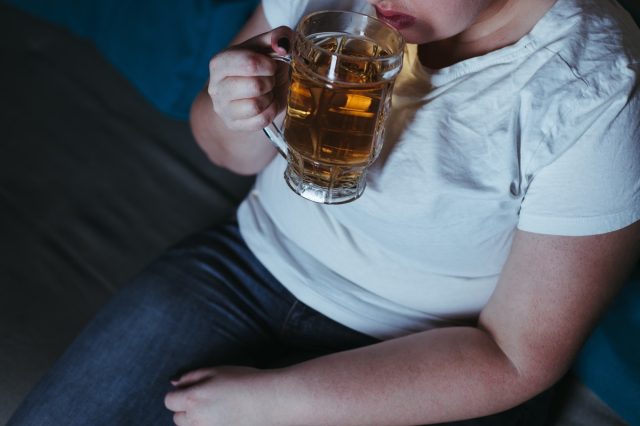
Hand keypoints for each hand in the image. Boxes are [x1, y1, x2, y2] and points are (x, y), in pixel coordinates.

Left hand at [164, 366, 280, 425]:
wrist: (268, 399)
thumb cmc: (243, 380)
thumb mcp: (215, 370)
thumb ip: (191, 376)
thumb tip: (175, 383)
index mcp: (192, 399)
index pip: (169, 401)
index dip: (177, 394)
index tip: (189, 390)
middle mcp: (196, 418)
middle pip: (177, 418)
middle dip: (185, 408)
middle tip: (203, 398)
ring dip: (194, 419)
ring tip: (213, 408)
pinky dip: (207, 425)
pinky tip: (220, 417)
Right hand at [208, 26, 292, 131]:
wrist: (251, 91)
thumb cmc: (259, 66)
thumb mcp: (267, 46)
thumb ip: (278, 37)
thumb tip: (282, 46)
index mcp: (220, 62)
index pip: (249, 63)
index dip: (268, 65)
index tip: (271, 66)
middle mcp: (215, 87)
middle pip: (255, 86)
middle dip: (270, 82)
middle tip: (269, 80)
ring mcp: (223, 109)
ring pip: (256, 106)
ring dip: (270, 98)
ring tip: (267, 92)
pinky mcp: (233, 125)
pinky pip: (260, 121)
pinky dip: (271, 112)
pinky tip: (268, 105)